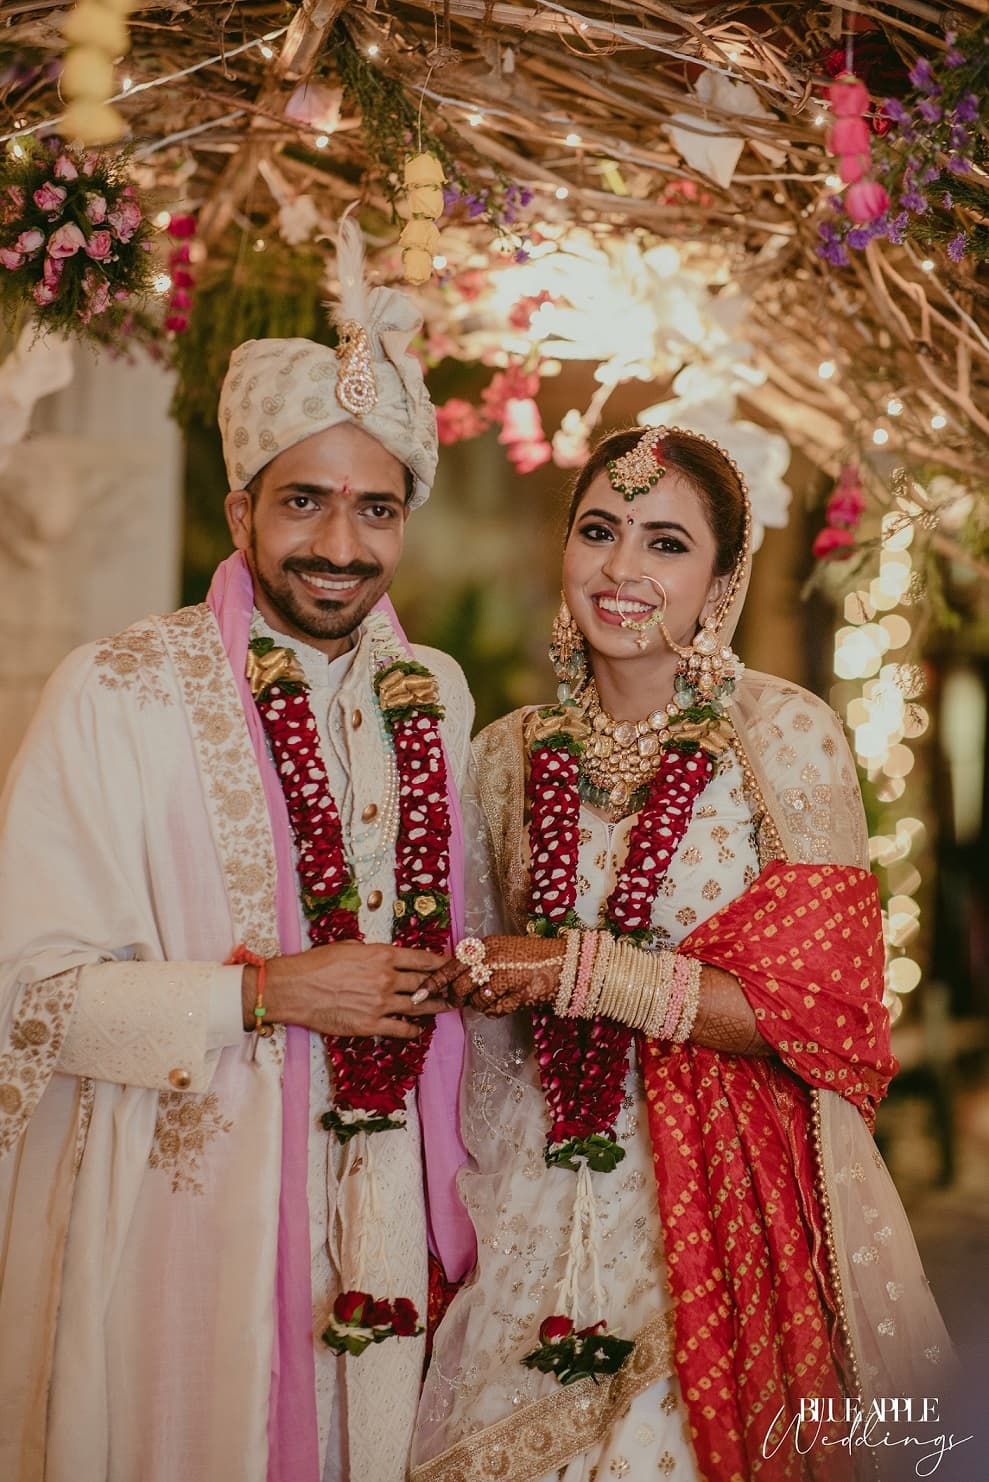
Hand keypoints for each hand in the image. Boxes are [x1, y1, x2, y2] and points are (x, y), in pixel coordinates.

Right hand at [242, 942, 453, 1039]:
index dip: (440, 963)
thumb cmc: (316, 964)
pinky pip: (401, 1029)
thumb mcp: (349, 947)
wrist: (295, 988)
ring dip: (435, 1007)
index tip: (451, 964)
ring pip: (418, 1007)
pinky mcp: (370, 1025)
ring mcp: (380, 1003)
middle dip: (442, 985)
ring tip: (448, 1007)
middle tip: (456, 987)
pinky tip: (419, 1029)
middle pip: (424, 983)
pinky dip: (413, 1030)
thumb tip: (383, 959)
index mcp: (381, 955)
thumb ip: (372, 953)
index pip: (421, 959)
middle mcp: (386, 978)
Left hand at [422, 935, 565, 1014]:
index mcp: (486, 946)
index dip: (433, 983)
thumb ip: (478, 960)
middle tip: (464, 1001)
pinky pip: (496, 1010)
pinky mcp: (520, 994)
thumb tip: (451, 980)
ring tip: (494, 997)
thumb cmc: (530, 956)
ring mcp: (507, 976)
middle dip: (458, 999)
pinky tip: (508, 1001)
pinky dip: (498, 1010)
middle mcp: (493, 959)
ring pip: (477, 1001)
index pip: (451, 966)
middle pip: (460, 987)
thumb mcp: (501, 949)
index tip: (418, 996)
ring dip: (481, 1005)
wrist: (564, 961)